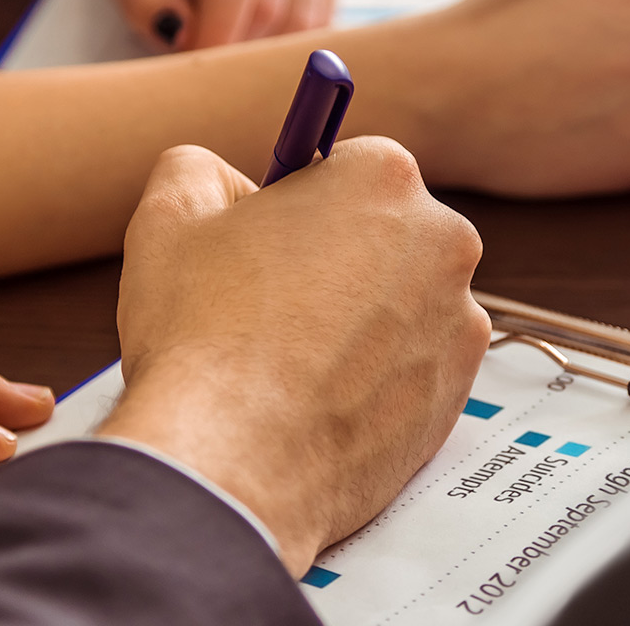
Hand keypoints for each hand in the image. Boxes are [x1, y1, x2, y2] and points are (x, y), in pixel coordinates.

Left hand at [94, 0, 334, 50]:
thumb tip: (186, 36)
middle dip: (237, 44)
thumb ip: (144, 0)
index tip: (199, 68)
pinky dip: (289, 42)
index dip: (221, 29)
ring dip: (264, 48)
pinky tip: (254, 35)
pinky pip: (322, 18)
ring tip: (225, 40)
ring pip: (304, 15)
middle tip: (203, 59)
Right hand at [96, 139, 487, 572]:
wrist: (233, 462)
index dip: (299, 204)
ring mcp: (459, 320)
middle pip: (384, 233)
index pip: (345, 167)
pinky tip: (320, 398)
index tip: (275, 237)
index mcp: (382, 176)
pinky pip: (414, 366)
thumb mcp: (170, 215)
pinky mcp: (459, 391)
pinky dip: (376, 378)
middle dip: (337, 259)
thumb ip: (200, 168)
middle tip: (273, 304)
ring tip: (291, 360)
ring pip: (402, 303)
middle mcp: (443, 239)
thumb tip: (222, 178)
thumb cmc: (202, 336)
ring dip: (359, 320)